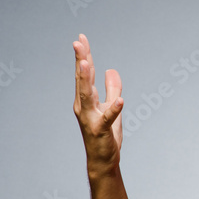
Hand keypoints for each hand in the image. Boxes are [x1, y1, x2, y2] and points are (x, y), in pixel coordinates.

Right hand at [73, 34, 123, 178]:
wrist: (103, 160)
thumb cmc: (105, 134)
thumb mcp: (111, 107)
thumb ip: (111, 89)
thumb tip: (111, 70)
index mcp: (85, 100)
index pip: (84, 74)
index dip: (84, 56)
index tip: (81, 38)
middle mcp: (84, 107)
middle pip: (82, 80)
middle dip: (80, 60)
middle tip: (78, 42)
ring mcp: (90, 118)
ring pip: (87, 95)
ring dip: (86, 79)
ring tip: (87, 63)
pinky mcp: (101, 130)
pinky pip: (108, 118)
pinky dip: (114, 109)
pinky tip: (121, 100)